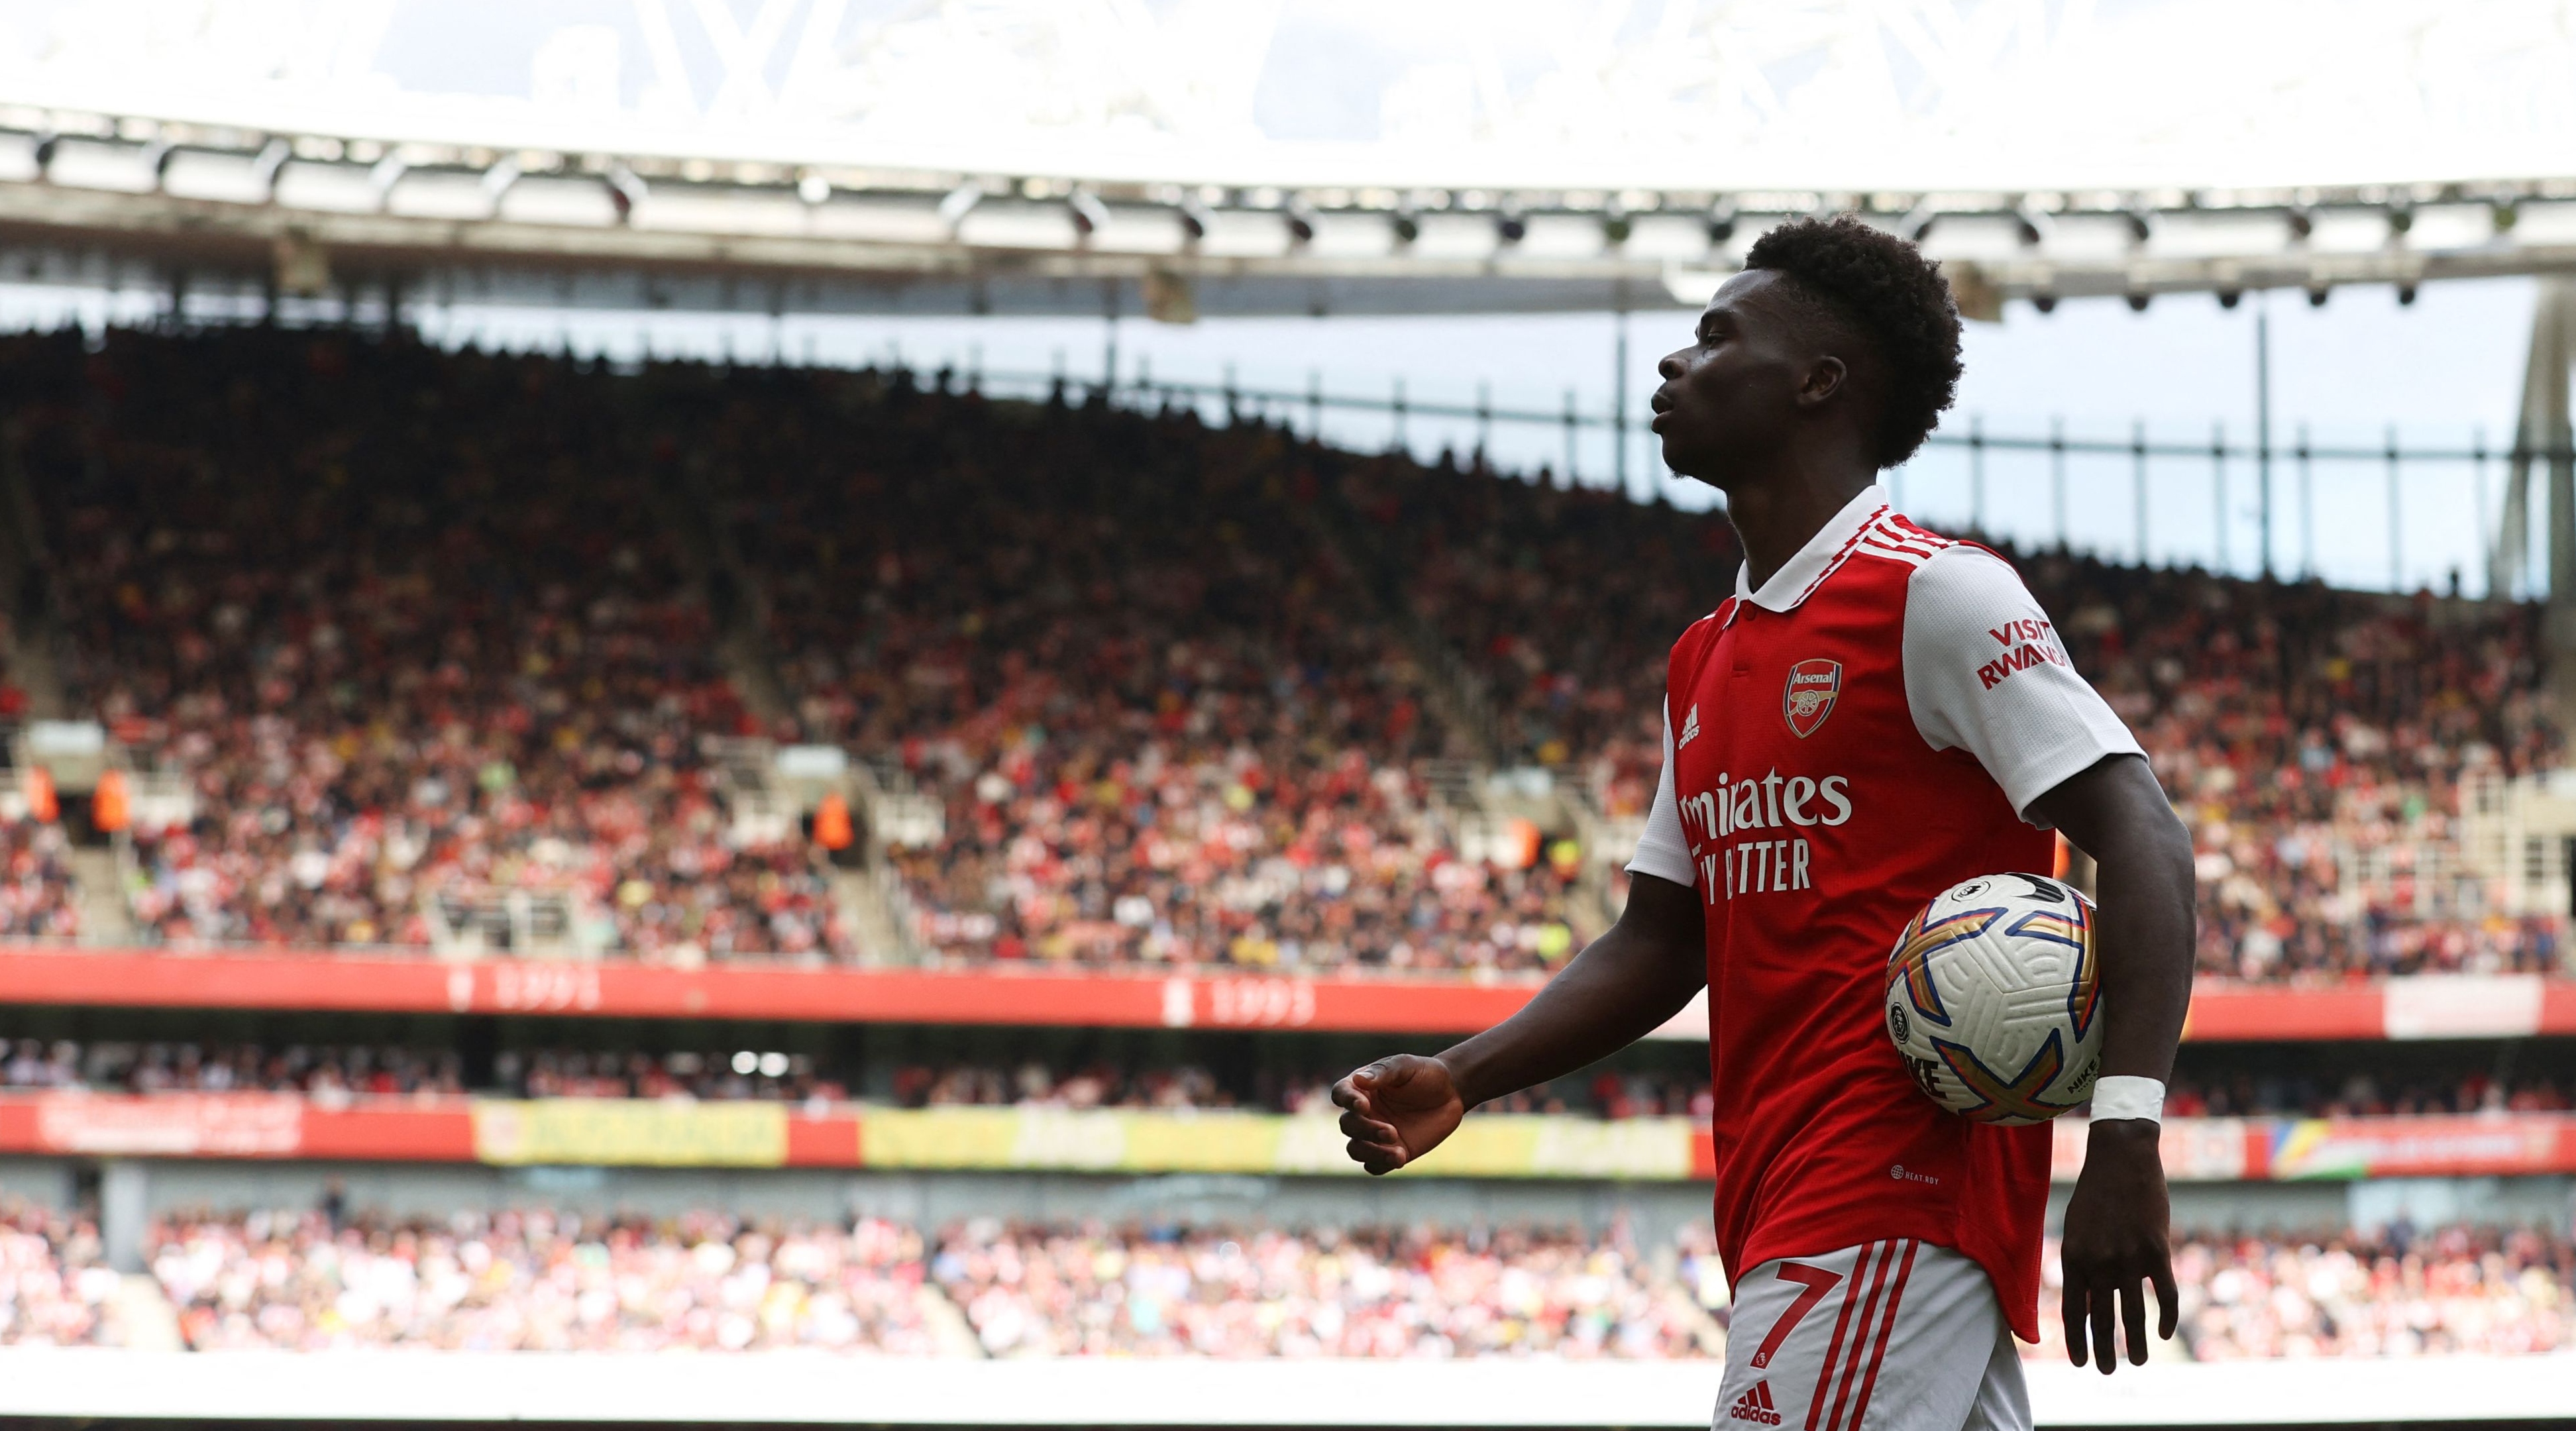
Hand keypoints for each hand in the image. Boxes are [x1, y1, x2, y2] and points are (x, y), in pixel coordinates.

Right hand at [1330, 1055, 1466, 1174]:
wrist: (1451, 1094)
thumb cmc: (1425, 1074)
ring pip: (1356, 1150)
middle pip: (1347, 1125)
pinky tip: (1400, 1157)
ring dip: (1371, 1152)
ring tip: (1397, 1152)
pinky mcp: (1390, 1152)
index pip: (1340, 1094)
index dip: (1346, 1100)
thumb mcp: (1406, 1066)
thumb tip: (1358, 1079)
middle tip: (1391, 1132)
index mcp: (1361, 1088)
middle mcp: (1364, 1113)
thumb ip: (1383, 1072)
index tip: (1363, 1105)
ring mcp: (1375, 1135)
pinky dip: (1381, 1164)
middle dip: (1365, 1130)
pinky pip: (1374, 1166)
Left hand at [2059, 1119, 2178, 1372]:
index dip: (2077, 1340)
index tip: (2081, 1363)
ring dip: (2135, 1344)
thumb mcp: (2075, 1228)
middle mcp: (2099, 1263)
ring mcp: (2129, 1258)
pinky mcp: (2158, 1251)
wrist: (2122, 1159)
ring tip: (2138, 1362)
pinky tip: (2164, 1333)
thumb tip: (2084, 1303)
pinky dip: (2166, 1319)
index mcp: (2073, 1258)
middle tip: (2107, 1372)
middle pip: (2102, 1320)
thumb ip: (2078, 1264)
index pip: (2073, 1311)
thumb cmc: (2095, 1193)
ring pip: (2133, 1315)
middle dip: (2104, 1351)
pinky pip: (2165, 1296)